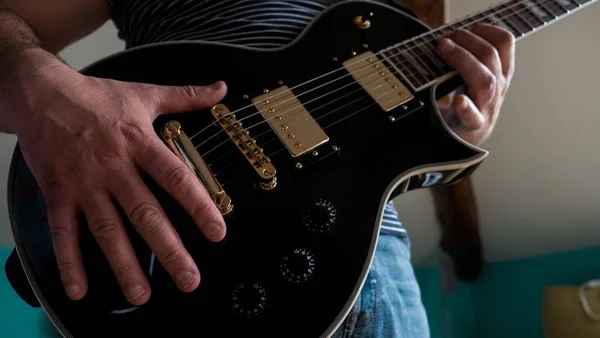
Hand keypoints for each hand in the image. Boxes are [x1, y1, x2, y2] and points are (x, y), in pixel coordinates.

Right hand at [7, 51, 227, 305]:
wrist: (41, 93)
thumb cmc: (96, 96)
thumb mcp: (145, 93)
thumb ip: (186, 96)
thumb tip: (221, 89)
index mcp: (139, 143)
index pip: (175, 178)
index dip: (198, 204)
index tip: (218, 231)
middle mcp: (114, 167)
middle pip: (145, 213)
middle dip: (168, 250)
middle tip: (189, 279)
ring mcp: (84, 183)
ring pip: (107, 229)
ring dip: (124, 264)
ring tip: (141, 295)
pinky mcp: (58, 193)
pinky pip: (63, 231)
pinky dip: (70, 261)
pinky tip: (79, 288)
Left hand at [437, 23, 515, 145]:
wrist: (459, 144)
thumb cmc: (462, 107)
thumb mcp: (470, 81)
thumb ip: (466, 61)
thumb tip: (445, 39)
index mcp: (499, 75)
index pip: (505, 45)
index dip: (489, 31)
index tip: (471, 27)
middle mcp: (497, 90)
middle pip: (492, 58)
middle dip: (469, 42)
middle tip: (447, 39)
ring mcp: (486, 108)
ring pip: (486, 82)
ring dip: (464, 60)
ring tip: (445, 50)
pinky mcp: (472, 126)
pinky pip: (473, 117)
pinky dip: (466, 108)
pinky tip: (458, 100)